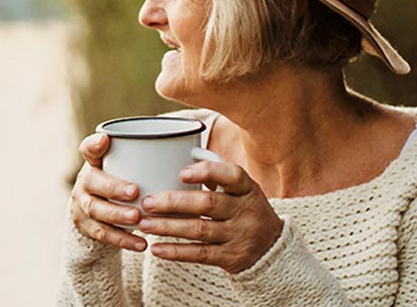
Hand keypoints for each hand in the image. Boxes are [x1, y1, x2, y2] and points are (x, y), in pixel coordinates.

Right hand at [69, 133, 147, 251]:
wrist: (101, 210)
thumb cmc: (123, 182)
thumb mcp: (130, 168)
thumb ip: (149, 160)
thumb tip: (191, 152)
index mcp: (95, 162)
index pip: (88, 148)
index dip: (94, 145)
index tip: (105, 140)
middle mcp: (85, 181)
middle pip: (92, 182)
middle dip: (113, 187)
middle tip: (135, 192)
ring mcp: (81, 205)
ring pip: (95, 210)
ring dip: (117, 215)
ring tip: (138, 220)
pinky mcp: (85, 226)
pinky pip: (102, 234)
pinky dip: (122, 239)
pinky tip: (141, 243)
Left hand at [136, 161, 283, 273]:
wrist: (272, 247)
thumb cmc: (245, 210)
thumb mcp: (241, 191)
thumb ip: (217, 176)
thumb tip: (182, 159)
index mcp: (247, 189)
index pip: (232, 175)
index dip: (208, 172)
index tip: (181, 172)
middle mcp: (245, 211)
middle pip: (208, 204)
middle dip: (174, 202)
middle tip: (147, 202)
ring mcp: (238, 235)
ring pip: (199, 230)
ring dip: (168, 227)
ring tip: (144, 224)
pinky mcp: (231, 257)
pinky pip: (200, 254)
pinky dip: (176, 251)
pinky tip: (156, 248)